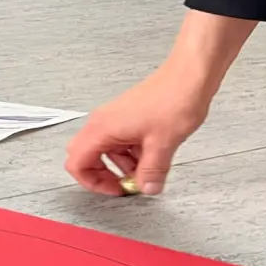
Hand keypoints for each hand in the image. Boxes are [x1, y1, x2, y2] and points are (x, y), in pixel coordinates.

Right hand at [65, 64, 213, 196]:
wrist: (188, 75)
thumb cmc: (173, 98)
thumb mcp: (162, 144)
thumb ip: (152, 172)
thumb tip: (147, 188)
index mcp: (102, 128)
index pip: (77, 163)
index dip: (93, 183)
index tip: (115, 190)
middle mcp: (103, 122)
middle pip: (86, 156)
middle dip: (103, 175)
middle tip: (125, 184)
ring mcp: (114, 118)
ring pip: (105, 150)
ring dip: (121, 165)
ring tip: (146, 170)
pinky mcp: (126, 116)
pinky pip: (119, 141)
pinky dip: (131, 153)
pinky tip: (152, 155)